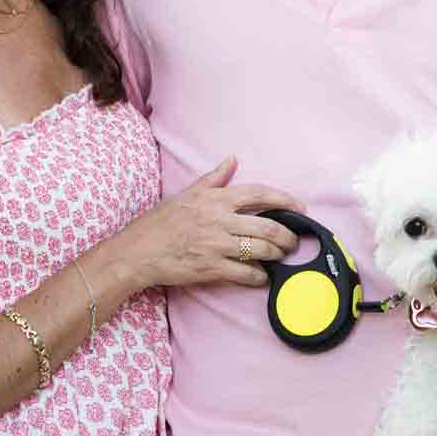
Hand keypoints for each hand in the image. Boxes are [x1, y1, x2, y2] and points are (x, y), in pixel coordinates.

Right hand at [118, 157, 298, 290]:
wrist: (137, 252)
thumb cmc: (160, 222)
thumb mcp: (186, 193)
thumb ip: (213, 178)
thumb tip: (232, 159)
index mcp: (215, 199)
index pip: (259, 194)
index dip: (284, 200)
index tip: (299, 207)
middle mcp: (219, 220)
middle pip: (268, 226)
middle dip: (287, 236)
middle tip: (292, 241)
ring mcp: (216, 245)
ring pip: (261, 250)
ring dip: (276, 255)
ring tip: (279, 257)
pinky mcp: (211, 268)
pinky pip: (246, 274)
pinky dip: (259, 276)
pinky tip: (261, 276)